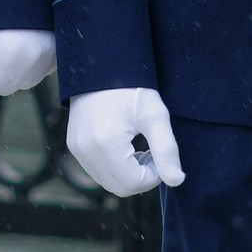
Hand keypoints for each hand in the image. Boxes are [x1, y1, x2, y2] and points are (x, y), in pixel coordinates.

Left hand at [0, 29, 58, 111]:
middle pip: (5, 87)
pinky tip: (30, 37)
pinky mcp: (62, 53)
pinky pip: (39, 72)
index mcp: (7, 57)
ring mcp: (52, 58)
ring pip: (23, 81)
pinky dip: (32, 60)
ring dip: (15, 66)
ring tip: (15, 33)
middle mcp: (34, 62)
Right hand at [65, 87, 185, 197]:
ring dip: (127, 175)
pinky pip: (96, 170)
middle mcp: (87, 150)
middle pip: (119, 187)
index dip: (154, 176)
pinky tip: (126, 148)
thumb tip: (177, 181)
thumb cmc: (132, 88)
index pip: (134, 183)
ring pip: (107, 181)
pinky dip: (114, 168)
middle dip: (141, 178)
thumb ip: (167, 150)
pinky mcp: (74, 145)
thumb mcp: (155, 115)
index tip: (162, 156)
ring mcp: (77, 149)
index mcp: (106, 144)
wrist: (102, 64)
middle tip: (153, 155)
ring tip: (141, 150)